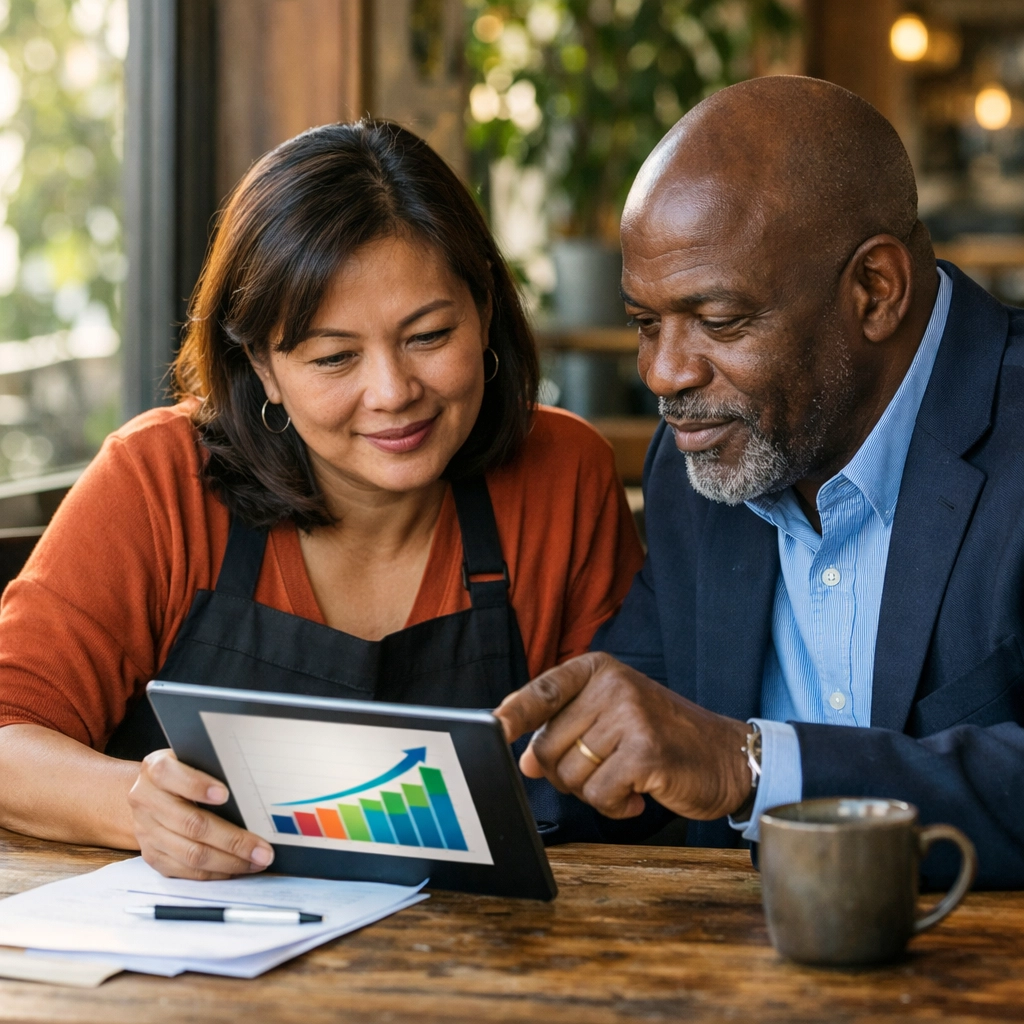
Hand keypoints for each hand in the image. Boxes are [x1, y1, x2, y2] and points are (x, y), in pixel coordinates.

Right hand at [128, 749, 274, 879]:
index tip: (225, 794)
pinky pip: (186, 870)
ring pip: (190, 853)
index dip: (199, 786)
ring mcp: (147, 831)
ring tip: (256, 862)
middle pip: (191, 824)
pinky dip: (215, 872)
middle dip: (232, 840)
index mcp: (156, 769)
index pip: (174, 776)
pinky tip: (237, 868)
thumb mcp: (193, 758)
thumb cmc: (184, 771)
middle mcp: (147, 800)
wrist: (149, 793)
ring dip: (228, 861)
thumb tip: (249, 787)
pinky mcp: (153, 855)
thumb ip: (213, 767)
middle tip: (262, 849)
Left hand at [494, 652, 752, 820]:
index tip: (489, 728)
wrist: (728, 757)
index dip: (512, 713)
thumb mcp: (613, 719)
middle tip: (603, 772)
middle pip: (548, 747)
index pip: (542, 691)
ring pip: (571, 775)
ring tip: (627, 778)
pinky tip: (640, 794)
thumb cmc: (663, 738)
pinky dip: (616, 806)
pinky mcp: (646, 751)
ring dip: (594, 791)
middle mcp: (612, 685)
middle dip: (566, 774)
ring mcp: (630, 715)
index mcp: (598, 670)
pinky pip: (599, 794)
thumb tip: (524, 761)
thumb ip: (566, 731)